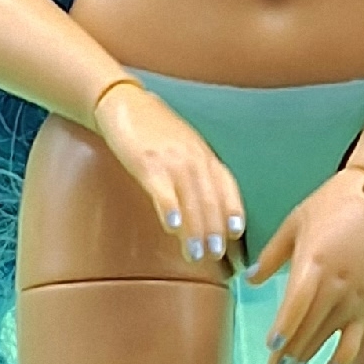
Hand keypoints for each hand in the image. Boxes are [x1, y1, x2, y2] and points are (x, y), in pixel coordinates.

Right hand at [92, 80, 244, 263]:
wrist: (126, 103)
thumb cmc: (156, 130)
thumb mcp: (186, 148)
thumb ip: (198, 175)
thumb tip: (207, 210)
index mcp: (206, 157)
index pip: (228, 190)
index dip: (234, 215)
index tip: (238, 239)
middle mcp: (195, 159)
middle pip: (212, 201)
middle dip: (216, 233)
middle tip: (217, 259)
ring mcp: (172, 161)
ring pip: (192, 201)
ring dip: (196, 231)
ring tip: (196, 255)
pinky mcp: (148, 163)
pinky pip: (163, 191)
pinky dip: (170, 210)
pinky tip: (173, 228)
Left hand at [250, 167, 363, 363]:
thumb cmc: (332, 203)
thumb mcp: (295, 222)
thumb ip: (272, 255)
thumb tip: (251, 279)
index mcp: (314, 263)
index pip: (296, 307)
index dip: (284, 330)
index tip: (271, 346)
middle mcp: (336, 284)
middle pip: (309, 327)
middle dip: (289, 352)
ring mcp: (356, 296)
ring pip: (328, 336)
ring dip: (307, 357)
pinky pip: (355, 338)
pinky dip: (341, 359)